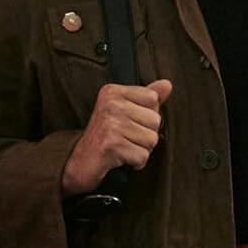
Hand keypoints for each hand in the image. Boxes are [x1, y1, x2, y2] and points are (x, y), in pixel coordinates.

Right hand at [61, 79, 172, 196]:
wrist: (80, 162)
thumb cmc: (104, 136)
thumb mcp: (124, 110)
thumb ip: (146, 98)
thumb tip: (167, 84)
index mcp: (113, 92)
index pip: (153, 99)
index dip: (147, 116)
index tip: (130, 122)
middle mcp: (111, 105)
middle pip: (155, 120)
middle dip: (146, 135)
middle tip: (126, 138)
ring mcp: (110, 124)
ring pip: (152, 140)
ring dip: (141, 150)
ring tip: (124, 147)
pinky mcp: (112, 145)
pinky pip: (142, 156)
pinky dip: (136, 162)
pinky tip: (121, 158)